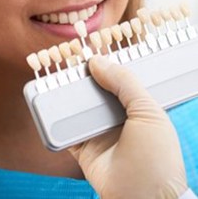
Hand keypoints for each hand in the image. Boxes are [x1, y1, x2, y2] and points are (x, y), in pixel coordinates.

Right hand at [69, 55, 186, 198]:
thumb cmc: (156, 158)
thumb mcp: (148, 111)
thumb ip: (125, 83)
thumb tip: (98, 61)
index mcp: (138, 106)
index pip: (119, 78)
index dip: (105, 63)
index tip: (90, 48)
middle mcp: (117, 117)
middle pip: (96, 89)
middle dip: (82, 74)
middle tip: (68, 56)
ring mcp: (100, 132)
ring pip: (79, 106)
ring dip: (67, 91)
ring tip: (55, 72)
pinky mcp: (83, 148)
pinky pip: (66, 129)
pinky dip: (56, 118)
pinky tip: (50, 100)